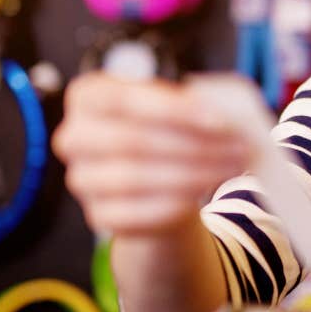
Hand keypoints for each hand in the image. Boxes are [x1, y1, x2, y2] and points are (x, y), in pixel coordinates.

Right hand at [52, 73, 249, 236]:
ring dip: (193, 173)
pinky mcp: (98, 216)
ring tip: (232, 166)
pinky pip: (137, 213)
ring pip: (135, 178)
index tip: (219, 120)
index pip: (123, 100)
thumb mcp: (178, 104)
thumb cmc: (169, 129)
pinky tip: (207, 190)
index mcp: (87, 96)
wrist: (158, 179)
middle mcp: (73, 137)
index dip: (173, 110)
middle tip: (237, 146)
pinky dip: (177, 201)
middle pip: (130, 140)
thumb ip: (196, 101)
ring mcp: (81, 179)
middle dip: (191, 144)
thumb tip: (226, 112)